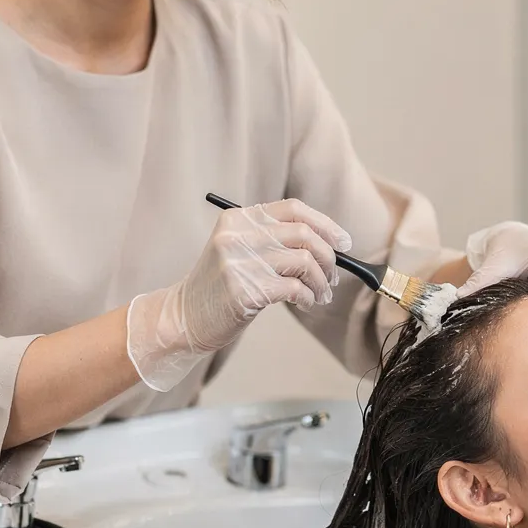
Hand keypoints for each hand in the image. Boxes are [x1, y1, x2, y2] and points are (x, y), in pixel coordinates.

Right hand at [127, 199, 351, 390]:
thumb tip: (329, 243)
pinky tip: (305, 303)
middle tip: (331, 277)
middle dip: (327, 257)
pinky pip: (296, 288)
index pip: (294, 209)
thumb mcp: (239, 250)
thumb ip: (273, 240)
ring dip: (321, 281)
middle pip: (304, 234)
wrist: (184, 317)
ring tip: (319, 294)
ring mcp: (239, 262)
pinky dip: (309, 297)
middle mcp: (237, 235)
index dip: (325, 224)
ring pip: (305, 260)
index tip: (343, 242)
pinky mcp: (245, 290)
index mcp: (238, 219)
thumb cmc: (220, 288)